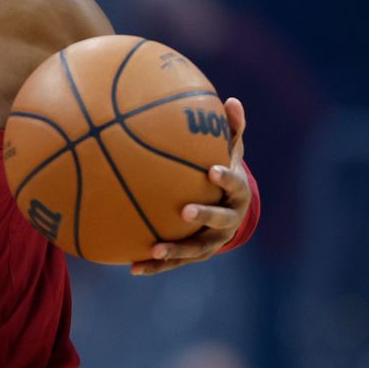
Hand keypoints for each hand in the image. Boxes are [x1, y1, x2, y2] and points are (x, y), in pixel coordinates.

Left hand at [132, 97, 250, 275]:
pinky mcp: (195, 254)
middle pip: (219, 220)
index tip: (211, 169)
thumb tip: (232, 100)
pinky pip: (174, 262)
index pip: (235, 184)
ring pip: (195, 249)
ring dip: (176, 251)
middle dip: (205, 215)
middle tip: (185, 210)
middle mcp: (228, 220)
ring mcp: (212, 241)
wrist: (231, 209)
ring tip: (153, 250)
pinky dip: (155, 265)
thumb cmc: (221, 170)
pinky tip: (132, 267)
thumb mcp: (229, 151)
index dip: (225, 178)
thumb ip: (230, 129)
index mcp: (237, 193)